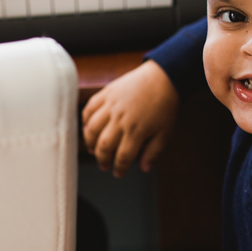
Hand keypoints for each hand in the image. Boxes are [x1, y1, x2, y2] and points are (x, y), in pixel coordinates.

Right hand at [82, 60, 179, 177]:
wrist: (162, 77)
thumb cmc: (165, 105)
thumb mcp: (165, 132)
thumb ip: (154, 152)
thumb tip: (144, 168)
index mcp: (136, 130)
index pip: (123, 156)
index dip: (119, 168)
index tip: (118, 173)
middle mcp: (120, 119)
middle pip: (104, 145)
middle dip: (102, 159)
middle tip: (104, 165)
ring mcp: (111, 105)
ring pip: (92, 129)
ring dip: (90, 142)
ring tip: (93, 149)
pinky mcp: (106, 93)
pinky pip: (89, 109)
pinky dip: (85, 121)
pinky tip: (88, 129)